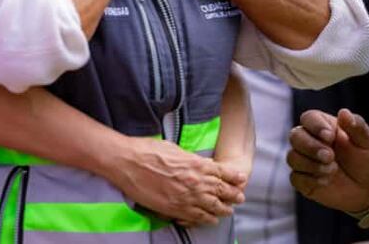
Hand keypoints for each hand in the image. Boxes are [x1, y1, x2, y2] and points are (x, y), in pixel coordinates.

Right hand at [107, 136, 245, 226]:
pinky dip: (207, 219)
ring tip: (228, 210)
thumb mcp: (175, 149)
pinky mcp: (175, 209)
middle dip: (233, 195)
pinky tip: (211, 219)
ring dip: (223, 209)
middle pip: (224, 192)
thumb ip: (191, 159)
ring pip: (214, 207)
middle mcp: (196, 182)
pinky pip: (198, 217)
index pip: (224, 173)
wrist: (127, 162)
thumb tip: (201, 164)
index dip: (235, 177)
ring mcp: (187, 197)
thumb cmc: (147, 150)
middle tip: (239, 198)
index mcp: (197, 164)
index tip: (241, 180)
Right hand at [287, 108, 368, 213]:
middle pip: (295, 136)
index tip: (330, 137)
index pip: (308, 118)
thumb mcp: (368, 143)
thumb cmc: (367, 160)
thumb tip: (344, 112)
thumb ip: (357, 127)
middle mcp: (310, 140)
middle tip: (330, 156)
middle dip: (310, 146)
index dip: (315, 126)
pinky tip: (326, 181)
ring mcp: (304, 160)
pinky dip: (310, 180)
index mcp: (323, 126)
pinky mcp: (303, 179)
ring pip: (293, 157)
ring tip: (333, 170)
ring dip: (312, 164)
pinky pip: (295, 178)